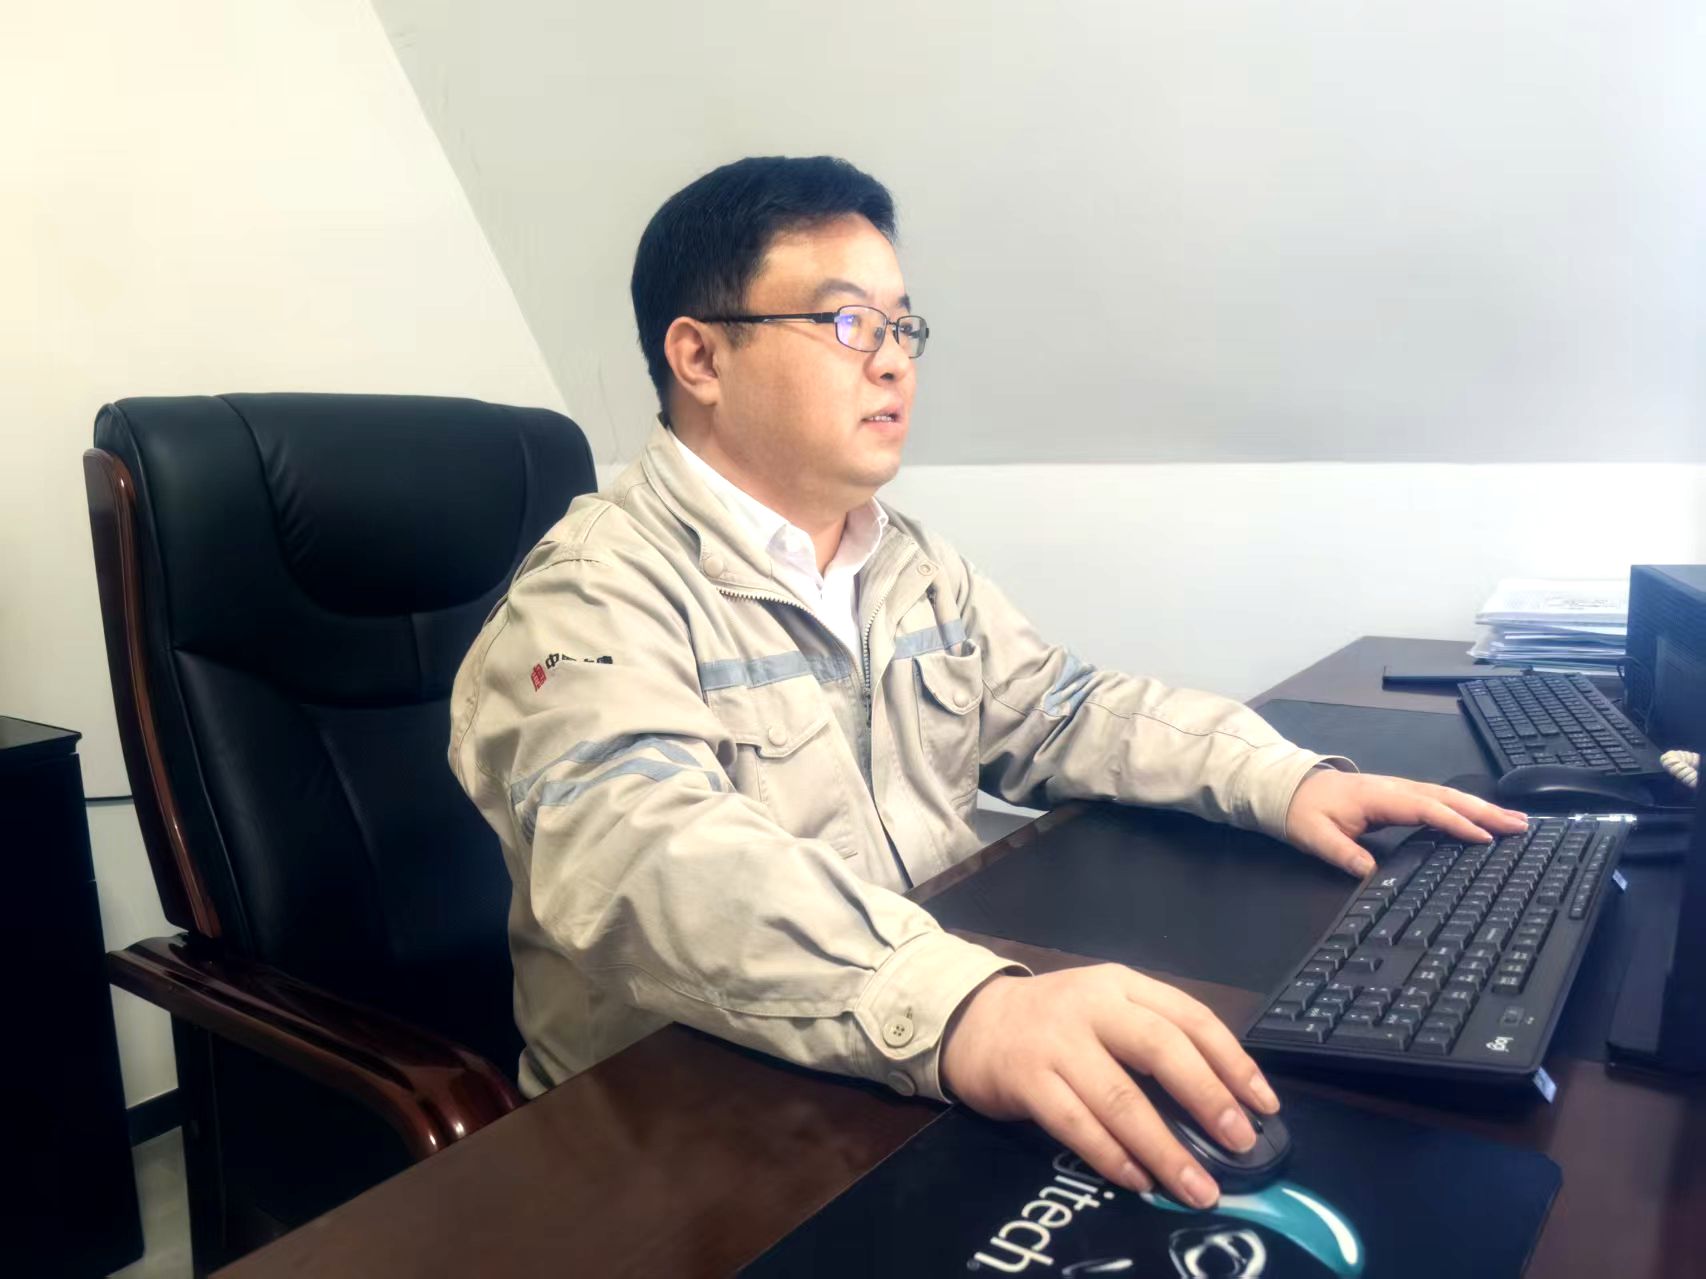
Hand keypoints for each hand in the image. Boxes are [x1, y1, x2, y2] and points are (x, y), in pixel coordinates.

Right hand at [939, 965, 1278, 1207]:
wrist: (971, 1020)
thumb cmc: (1055, 1023)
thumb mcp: (1106, 1008)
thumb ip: (1152, 1037)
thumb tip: (1223, 1101)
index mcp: (1122, 984)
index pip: (1190, 1016)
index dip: (1233, 1062)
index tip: (1264, 1105)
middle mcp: (1092, 1005)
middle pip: (1161, 1048)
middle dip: (1208, 1099)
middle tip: (1241, 1144)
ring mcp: (1056, 1042)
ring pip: (1120, 1097)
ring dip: (1165, 1149)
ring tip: (1197, 1187)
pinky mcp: (1026, 1079)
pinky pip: (1076, 1125)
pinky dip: (1112, 1157)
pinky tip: (1140, 1180)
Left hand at [1285, 769, 1528, 877]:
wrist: (1289, 788)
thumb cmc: (1303, 812)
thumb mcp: (1317, 837)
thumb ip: (1344, 854)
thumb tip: (1371, 875)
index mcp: (1379, 797)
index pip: (1425, 809)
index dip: (1455, 823)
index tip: (1484, 837)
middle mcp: (1395, 788)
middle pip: (1446, 798)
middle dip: (1484, 811)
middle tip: (1519, 825)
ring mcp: (1398, 789)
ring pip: (1447, 796)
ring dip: (1481, 807)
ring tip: (1515, 820)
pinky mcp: (1399, 795)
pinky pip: (1438, 800)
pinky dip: (1464, 807)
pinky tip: (1482, 817)